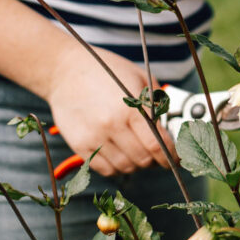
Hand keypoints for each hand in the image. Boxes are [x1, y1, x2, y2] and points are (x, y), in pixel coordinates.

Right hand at [45, 45, 175, 176]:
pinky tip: (121, 156)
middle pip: (143, 159)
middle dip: (155, 160)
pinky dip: (117, 168)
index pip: (157, 145)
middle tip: (157, 154)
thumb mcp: (140, 77)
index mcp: (130, 108)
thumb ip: (157, 104)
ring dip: (137, 165)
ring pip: (125, 167)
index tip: (175, 158)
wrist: (64, 70)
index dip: (170, 156)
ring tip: (139, 154)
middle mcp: (111, 125)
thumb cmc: (106, 71)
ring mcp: (94, 137)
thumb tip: (168, 129)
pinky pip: (105, 169)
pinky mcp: (79, 145)